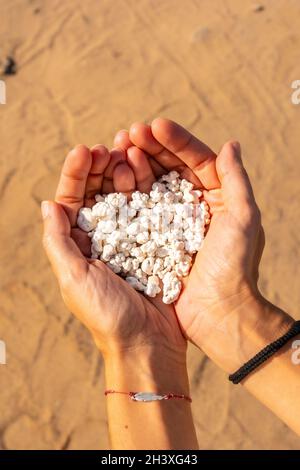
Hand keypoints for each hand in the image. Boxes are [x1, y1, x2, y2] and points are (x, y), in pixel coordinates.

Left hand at [41, 144, 185, 360]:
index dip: (76, 174)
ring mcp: (129, 239)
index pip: (72, 200)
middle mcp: (101, 239)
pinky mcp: (154, 243)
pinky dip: (148, 189)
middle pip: (97, 192)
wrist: (148, 343)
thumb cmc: (106, 315)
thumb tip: (48, 204)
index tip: (85, 151)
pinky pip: (149, 209)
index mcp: (78, 245)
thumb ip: (58, 242)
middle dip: (100, 167)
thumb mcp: (73, 278)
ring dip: (124, 172)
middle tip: (110, 147)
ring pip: (123, 196)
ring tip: (129, 154)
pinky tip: (150, 174)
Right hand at [114, 119, 289, 370]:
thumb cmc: (235, 266)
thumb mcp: (243, 218)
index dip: (176, 140)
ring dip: (136, 164)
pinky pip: (141, 209)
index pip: (196, 159)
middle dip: (150, 147)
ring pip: (153, 184)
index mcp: (217, 196)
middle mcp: (194, 205)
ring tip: (117, 148)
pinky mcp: (156, 238)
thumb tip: (231, 143)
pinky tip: (115, 179)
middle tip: (129, 132)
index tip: (155, 125)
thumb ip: (236, 179)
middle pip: (171, 167)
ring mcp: (173, 221)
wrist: (218, 313)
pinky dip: (128, 193)